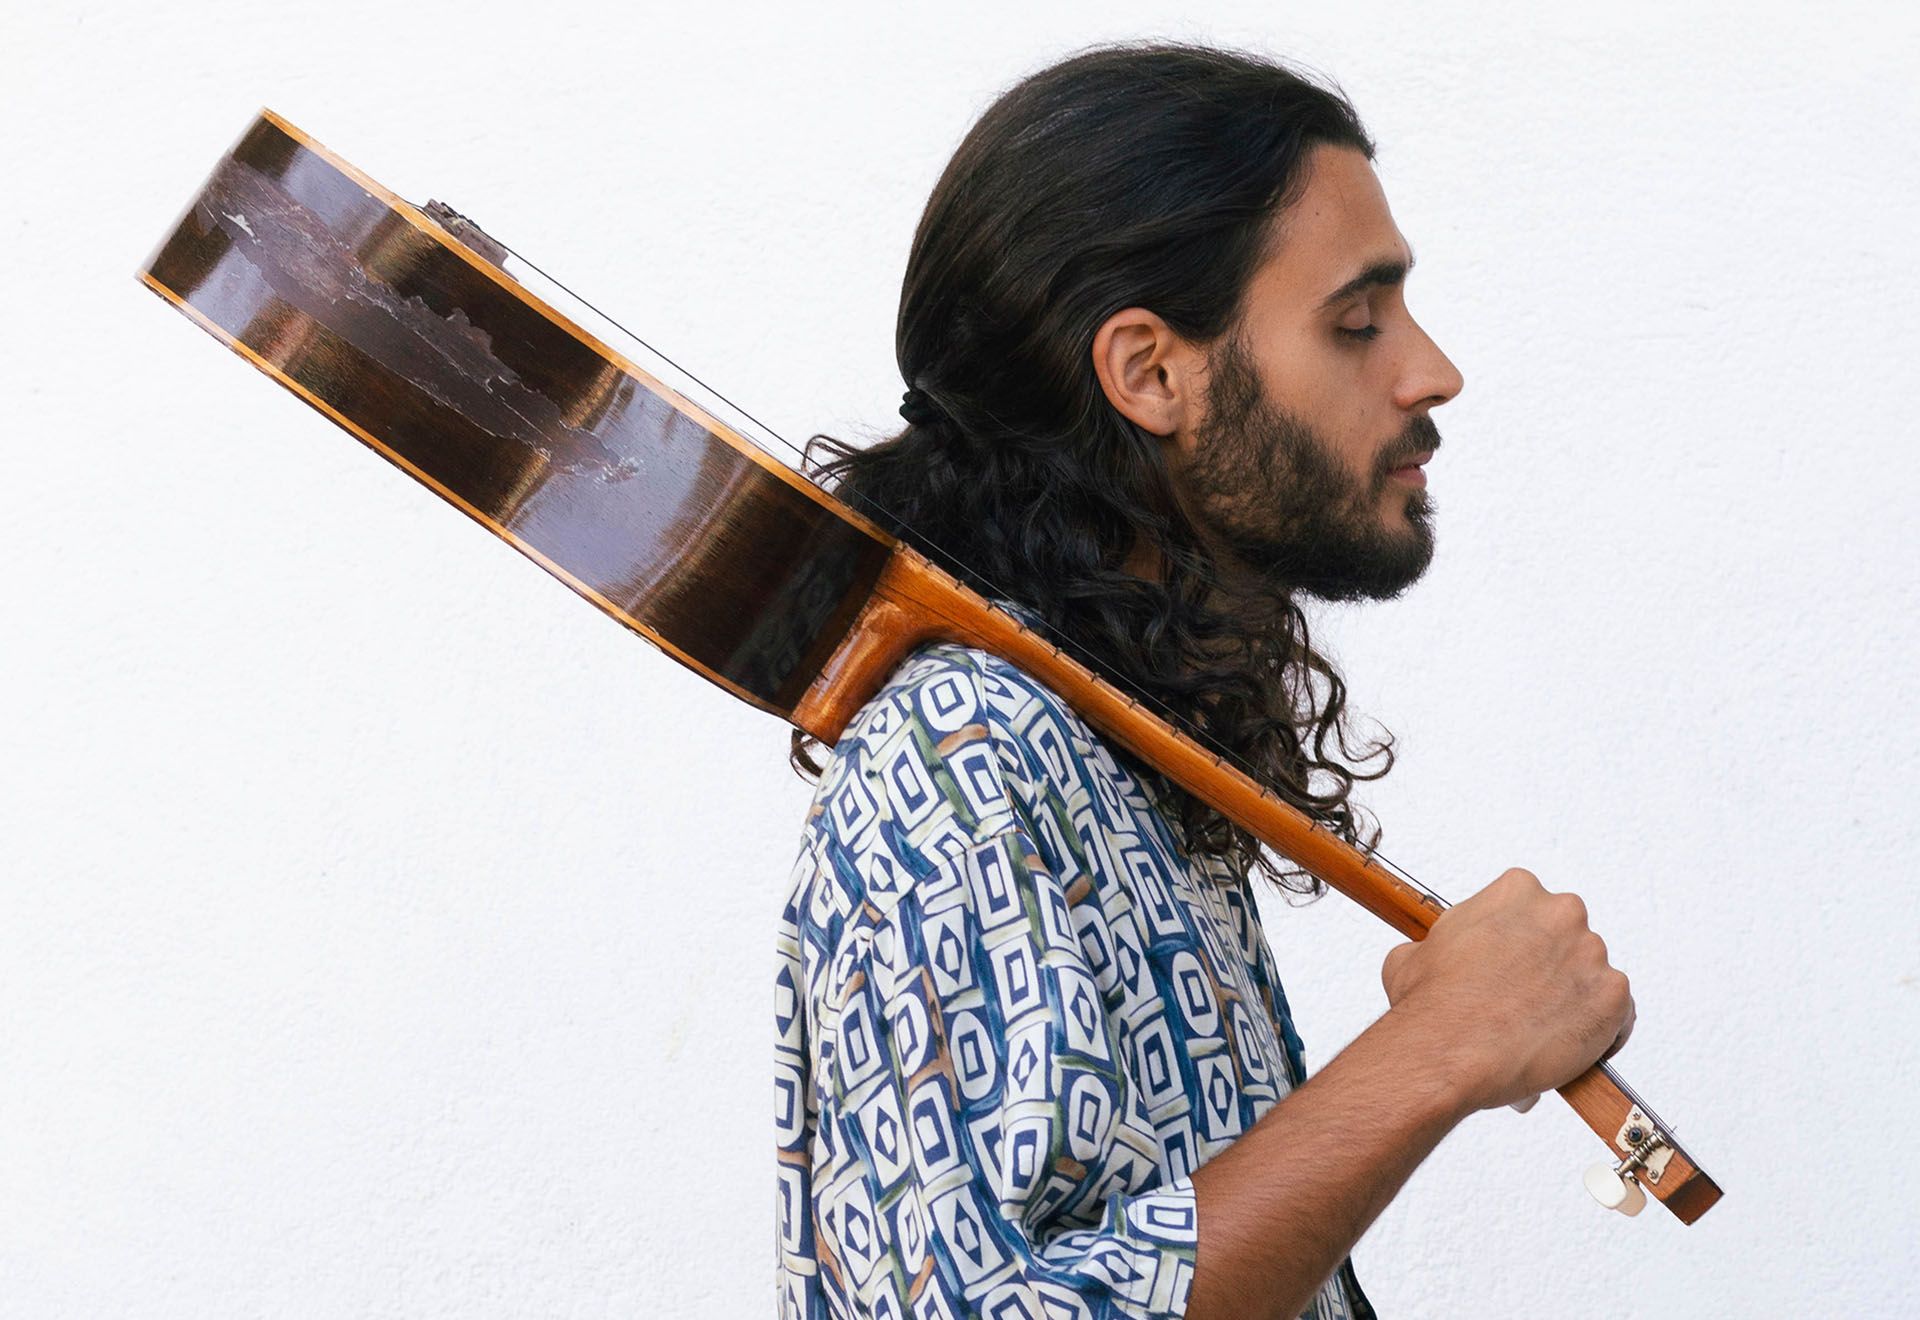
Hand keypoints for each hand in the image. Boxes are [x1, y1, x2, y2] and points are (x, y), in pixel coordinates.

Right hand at [1379, 868, 1634, 1113]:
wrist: (1450, 1051)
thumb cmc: (1432, 1004)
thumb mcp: (1414, 953)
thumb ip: (1440, 943)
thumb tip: (1436, 957)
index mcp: (1517, 890)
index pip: (1530, 906)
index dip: (1519, 939)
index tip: (1510, 963)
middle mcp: (1562, 913)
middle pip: (1566, 936)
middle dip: (1550, 964)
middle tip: (1526, 996)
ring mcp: (1592, 955)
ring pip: (1592, 975)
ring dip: (1574, 997)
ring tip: (1542, 1029)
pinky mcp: (1613, 998)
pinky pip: (1618, 1013)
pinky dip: (1600, 1030)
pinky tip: (1569, 1044)